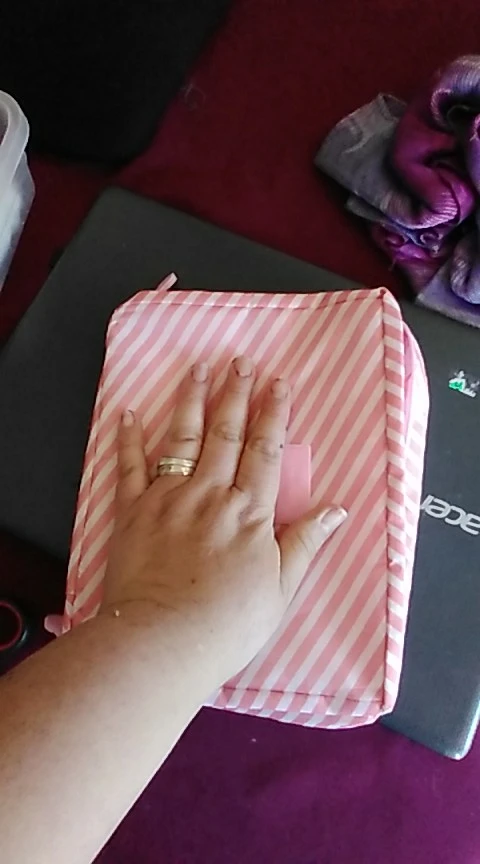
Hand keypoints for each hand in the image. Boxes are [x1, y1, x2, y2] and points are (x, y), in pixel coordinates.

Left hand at [101, 357, 346, 689]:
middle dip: (235, 394)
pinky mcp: (133, 511)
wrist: (163, 642)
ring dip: (192, 400)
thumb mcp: (282, 587)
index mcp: (250, 511)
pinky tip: (130, 412)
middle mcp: (210, 493)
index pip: (265, 450)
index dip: (273, 413)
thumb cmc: (228, 623)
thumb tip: (337, 509)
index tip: (277, 382)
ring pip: (183, 438)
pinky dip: (129, 438)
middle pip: (226, 433)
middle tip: (239, 361)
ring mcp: (169, 498)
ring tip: (197, 368)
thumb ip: (306, 542)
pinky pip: (130, 466)